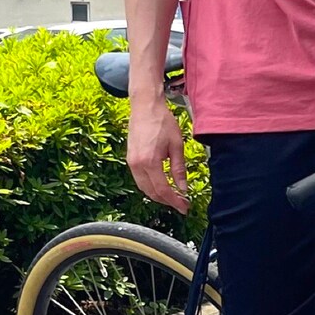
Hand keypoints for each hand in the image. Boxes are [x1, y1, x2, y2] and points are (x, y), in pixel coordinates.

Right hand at [126, 99, 188, 213]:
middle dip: (167, 201)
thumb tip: (183, 188)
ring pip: (144, 188)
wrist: (145, 106)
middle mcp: (137, 165)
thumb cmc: (162, 122)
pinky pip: (139, 180)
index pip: (163, 190)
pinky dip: (150, 186)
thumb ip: (179, 169)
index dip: (175, 201)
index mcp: (150, 161)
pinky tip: (161, 185)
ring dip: (158, 195)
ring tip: (173, 197)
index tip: (185, 207)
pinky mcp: (129, 159)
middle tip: (182, 203)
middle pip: (152, 192)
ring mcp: (131, 163)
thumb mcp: (177, 145)